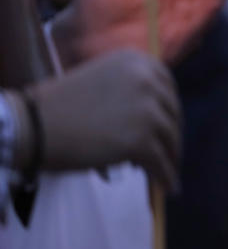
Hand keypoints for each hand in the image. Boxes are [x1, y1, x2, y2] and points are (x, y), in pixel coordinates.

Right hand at [26, 50, 181, 190]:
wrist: (33, 126)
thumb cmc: (59, 107)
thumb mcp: (103, 80)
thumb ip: (131, 89)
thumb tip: (157, 115)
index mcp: (138, 61)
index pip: (167, 87)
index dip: (170, 110)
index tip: (170, 124)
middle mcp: (148, 80)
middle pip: (172, 113)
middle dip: (172, 135)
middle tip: (171, 152)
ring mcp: (147, 111)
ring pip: (169, 139)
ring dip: (171, 157)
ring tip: (170, 171)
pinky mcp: (141, 141)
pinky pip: (161, 163)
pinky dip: (166, 176)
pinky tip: (169, 187)